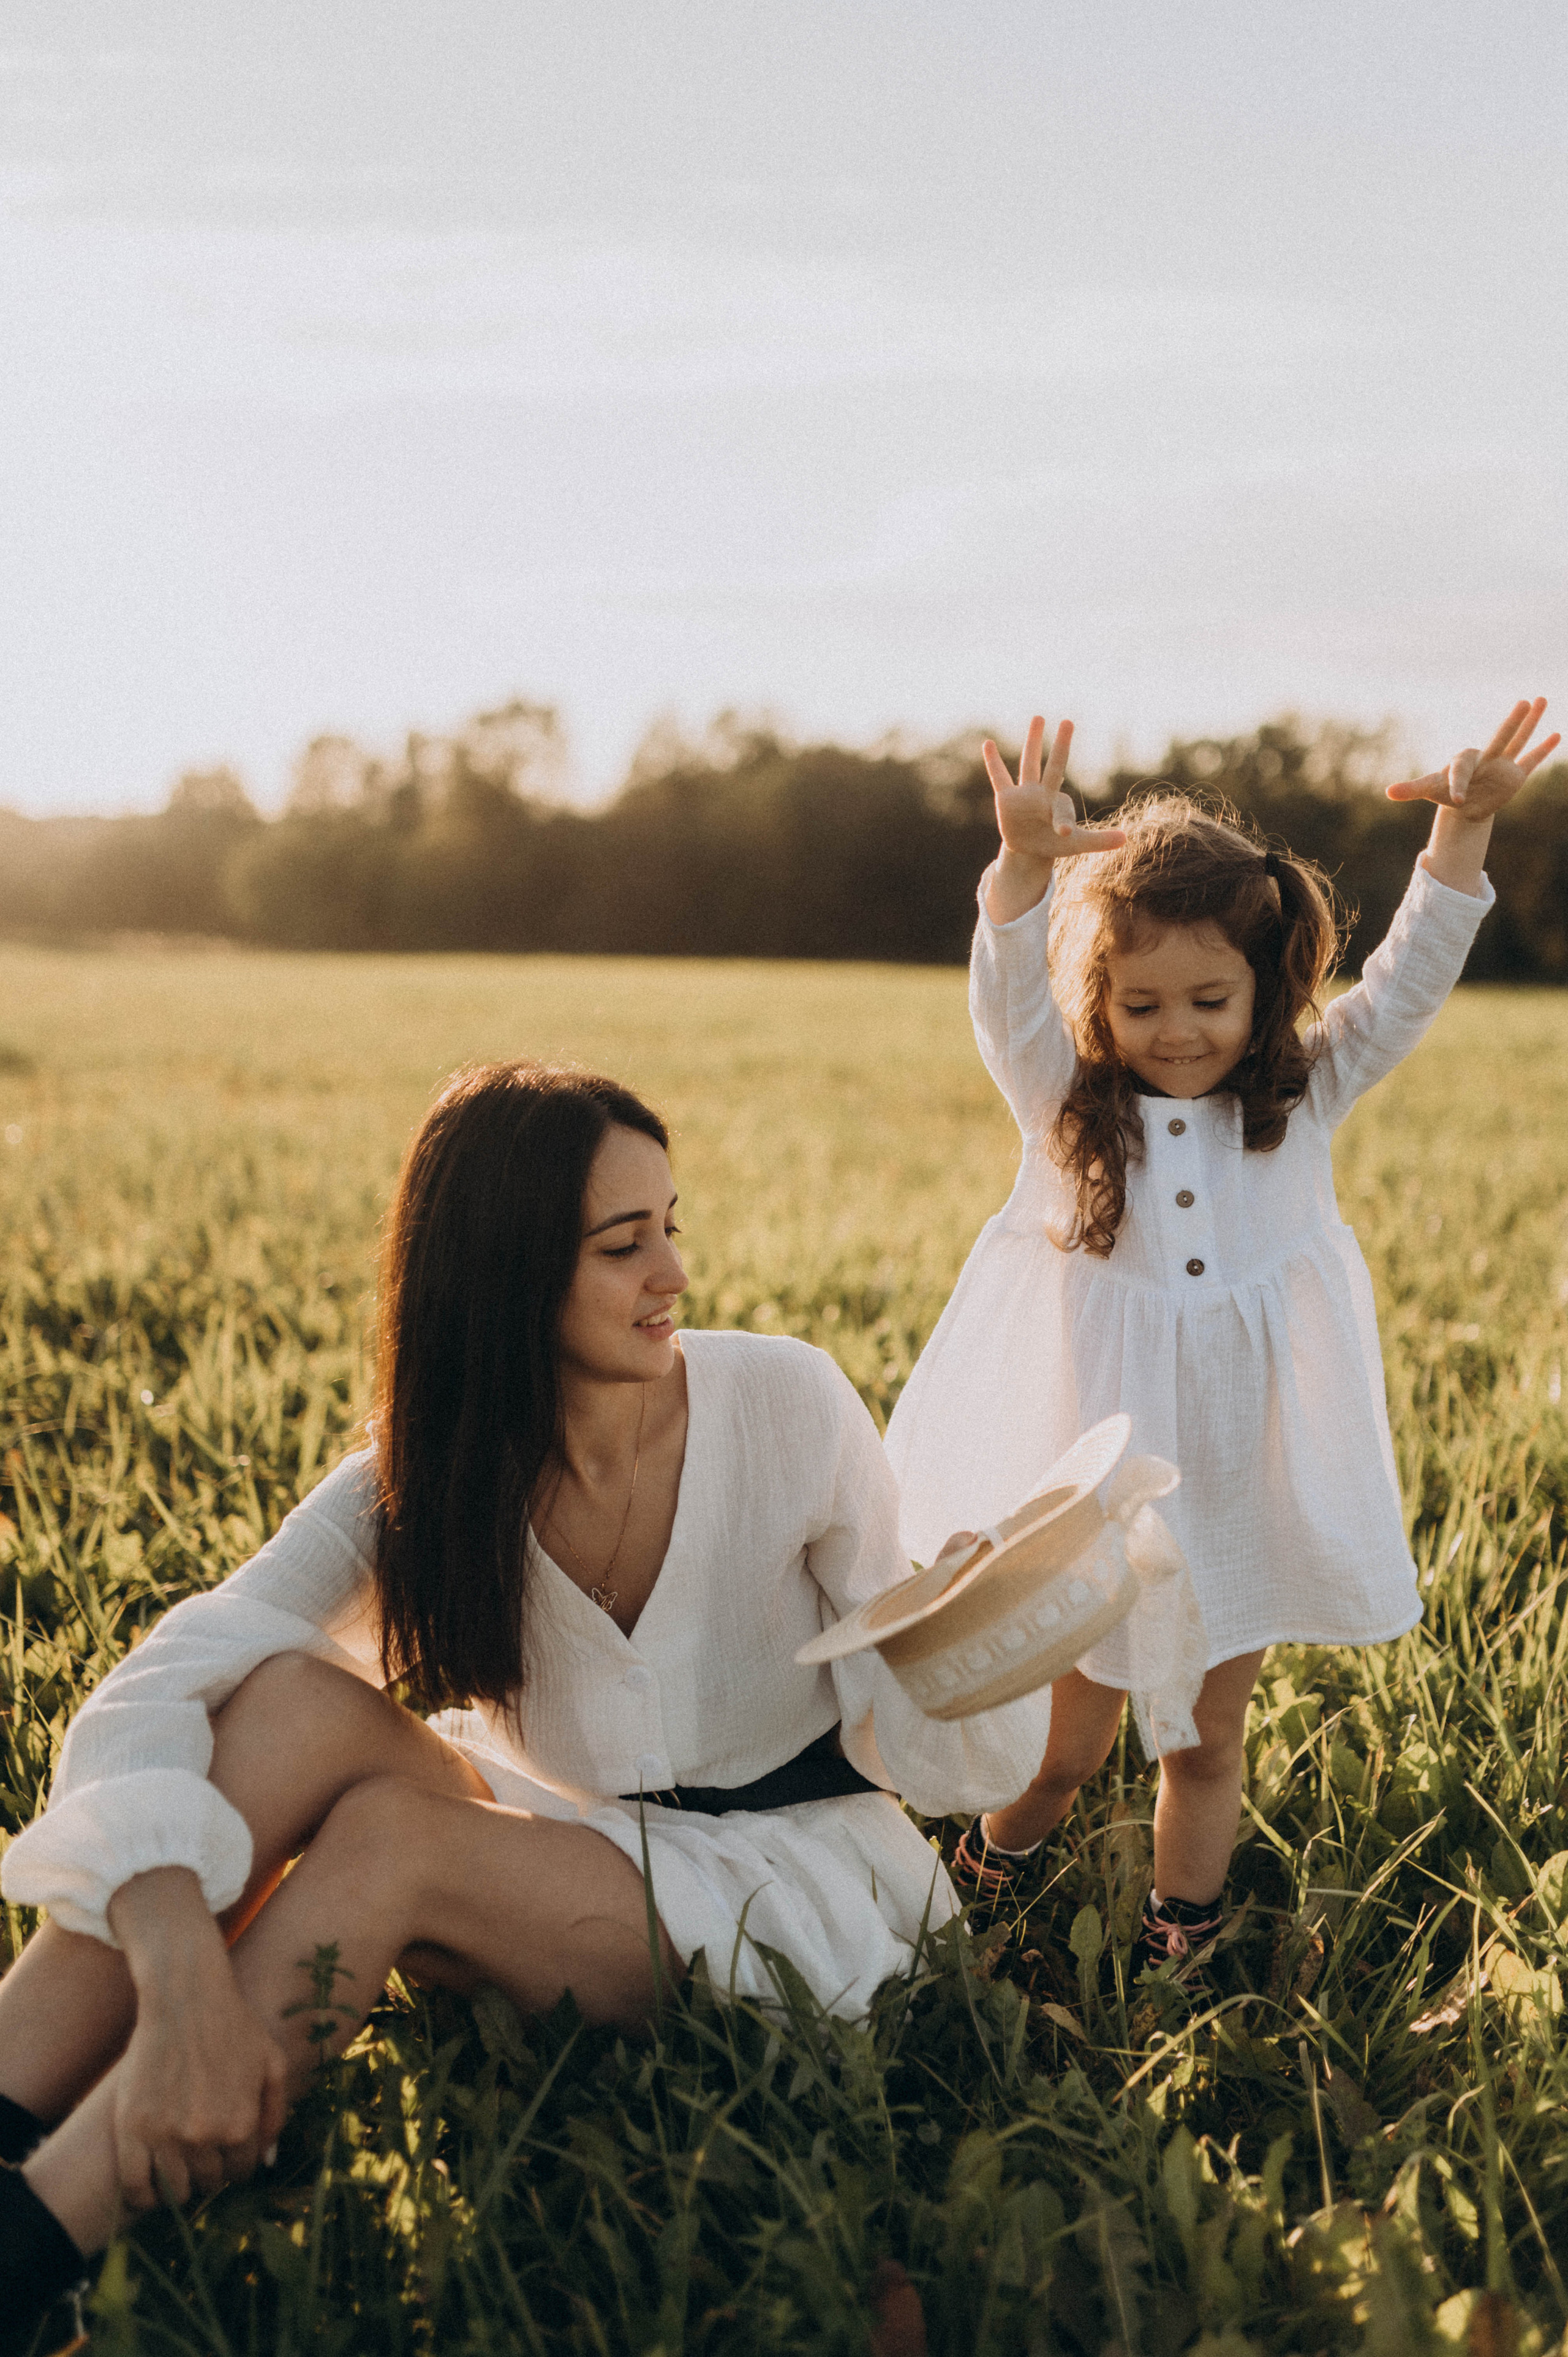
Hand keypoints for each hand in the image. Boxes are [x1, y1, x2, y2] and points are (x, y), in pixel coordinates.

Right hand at [112, 1966, 287, 2209]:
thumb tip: (267, 2162)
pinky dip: (142, 2197)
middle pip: (208, 2183)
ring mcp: (165, 2135)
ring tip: (180, 2171)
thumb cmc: (234, 2026)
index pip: (241, 2173)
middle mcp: (204, 2137)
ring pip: (174, 2190)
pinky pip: (135, 2185)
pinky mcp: (131, 2128)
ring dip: (180, 2187)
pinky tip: (149, 2192)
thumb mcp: (272, 2064)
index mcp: (241, 2124)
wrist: (184, 1997)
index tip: (227, 2156)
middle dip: (210, 2173)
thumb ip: (275, 2115)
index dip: (236, 2166)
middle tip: (203, 2158)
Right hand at [983, 716, 1126, 865]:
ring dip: (1033, 741)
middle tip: (1068, 721)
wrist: (1030, 848)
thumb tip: (1126, 839)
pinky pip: (998, 777)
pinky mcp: (1006, 799)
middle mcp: (1044, 793)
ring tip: (1039, 718)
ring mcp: (1024, 794)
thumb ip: (1099, 840)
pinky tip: (988, 744)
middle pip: (1053, 766)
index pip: (1063, 810)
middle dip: (1061, 746)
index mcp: (1060, 804)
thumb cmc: (1056, 843)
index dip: (1063, 821)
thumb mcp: (1078, 844)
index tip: (1063, 831)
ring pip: (1029, 763)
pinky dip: (993, 762)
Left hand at [1385, 697, 1558, 822]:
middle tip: (1522, 703)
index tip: (1458, 800)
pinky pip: (1530, 761)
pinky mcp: (1514, 776)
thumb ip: (1411, 789)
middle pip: (1500, 737)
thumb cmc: (1445, 791)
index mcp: (1463, 762)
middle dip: (1511, 722)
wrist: (1464, 801)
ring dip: (1530, 723)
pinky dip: (1542, 751)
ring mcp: (1502, 765)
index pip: (1462, 770)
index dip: (1459, 785)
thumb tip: (1387, 792)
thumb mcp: (1428, 790)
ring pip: (1518, 741)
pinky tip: (1556, 735)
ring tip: (1540, 700)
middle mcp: (1485, 758)